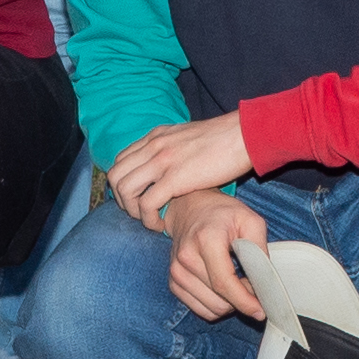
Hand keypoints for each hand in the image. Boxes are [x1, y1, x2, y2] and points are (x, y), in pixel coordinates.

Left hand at [107, 113, 251, 228]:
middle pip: (116, 176)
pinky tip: (162, 224)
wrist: (243, 135)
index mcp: (156, 136)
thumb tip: (170, 164)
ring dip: (133, 211)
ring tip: (151, 220)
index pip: (121, 160)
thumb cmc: (223, 140)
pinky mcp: (175, 177)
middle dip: (122, 200)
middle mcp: (153, 146)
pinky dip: (149, 218)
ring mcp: (162, 160)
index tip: (137, 199)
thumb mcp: (188, 137)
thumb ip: (173, 148)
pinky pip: (147, 203)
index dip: (123, 184)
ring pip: (125, 190)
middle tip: (140, 213)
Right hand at [161, 190, 269, 321]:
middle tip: (251, 286)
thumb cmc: (222, 215)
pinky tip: (222, 288)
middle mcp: (186, 257)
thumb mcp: (250, 221)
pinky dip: (215, 305)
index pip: (224, 282)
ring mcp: (177, 272)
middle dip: (240, 301)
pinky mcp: (174, 282)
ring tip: (236, 283)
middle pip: (219, 300)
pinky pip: (200, 309)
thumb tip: (263, 282)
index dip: (244, 301)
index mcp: (206, 239)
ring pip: (211, 309)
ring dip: (229, 304)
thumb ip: (259, 250)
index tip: (260, 310)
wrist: (191, 209)